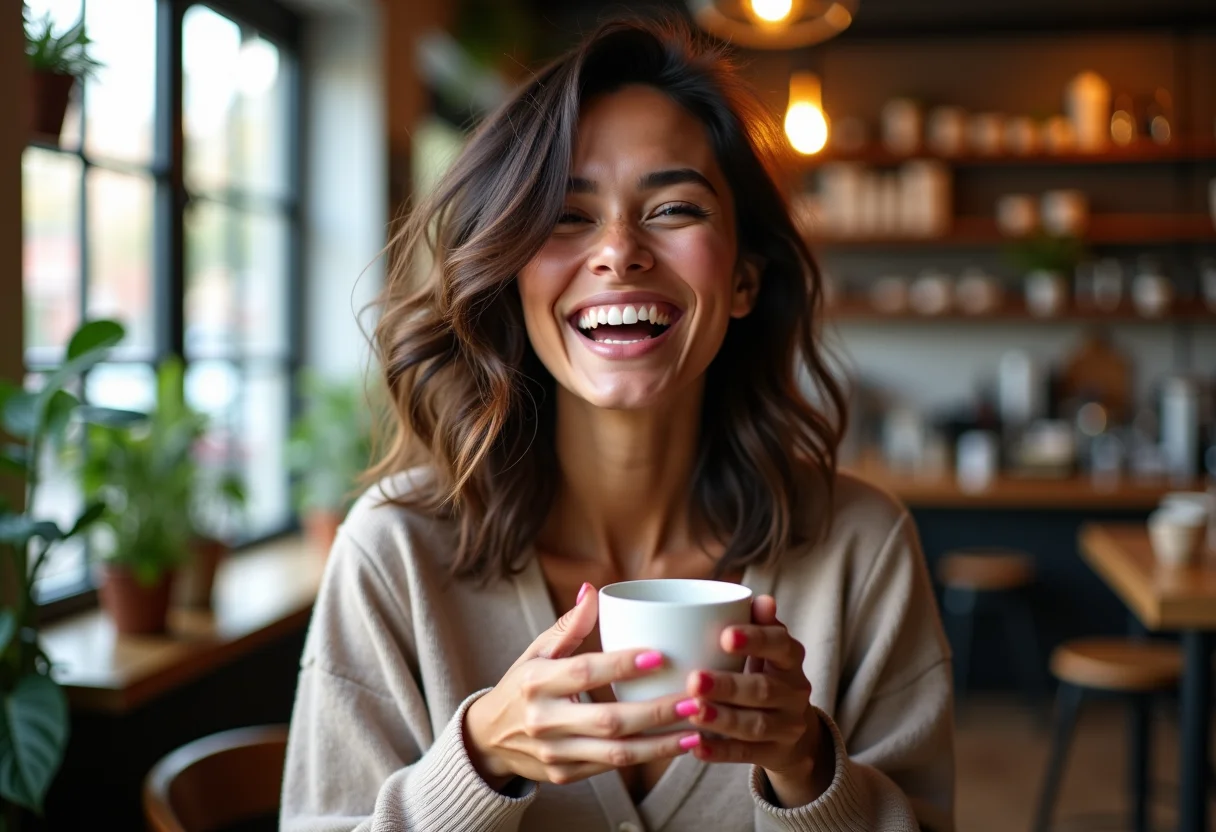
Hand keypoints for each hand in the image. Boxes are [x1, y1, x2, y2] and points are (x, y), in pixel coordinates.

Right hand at [464, 583, 701, 788]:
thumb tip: (593, 590)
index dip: (621, 664)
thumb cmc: (522, 685)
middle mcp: (543, 720)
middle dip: (656, 712)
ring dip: (661, 744)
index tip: (658, 655)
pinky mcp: (565, 775)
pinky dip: (646, 758)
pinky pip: (611, 767)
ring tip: (696, 731)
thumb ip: (569, 625)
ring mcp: (554, 752)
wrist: (488, 738)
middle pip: (609, 720)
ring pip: (616, 753)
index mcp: (537, 681)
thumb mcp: (536, 651)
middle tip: (694, 698)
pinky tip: (675, 746)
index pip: (584, 672)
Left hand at [684, 595, 833, 807]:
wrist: (795, 733)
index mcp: (791, 660)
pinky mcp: (775, 754)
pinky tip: (696, 746)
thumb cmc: (768, 676)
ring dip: (722, 718)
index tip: (724, 635)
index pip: (781, 646)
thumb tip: (762, 599)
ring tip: (693, 711)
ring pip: (755, 725)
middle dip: (728, 686)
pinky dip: (721, 751)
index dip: (756, 640)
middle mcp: (795, 693)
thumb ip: (761, 625)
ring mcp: (788, 727)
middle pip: (763, 689)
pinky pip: (747, 754)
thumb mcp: (769, 651)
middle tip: (695, 679)